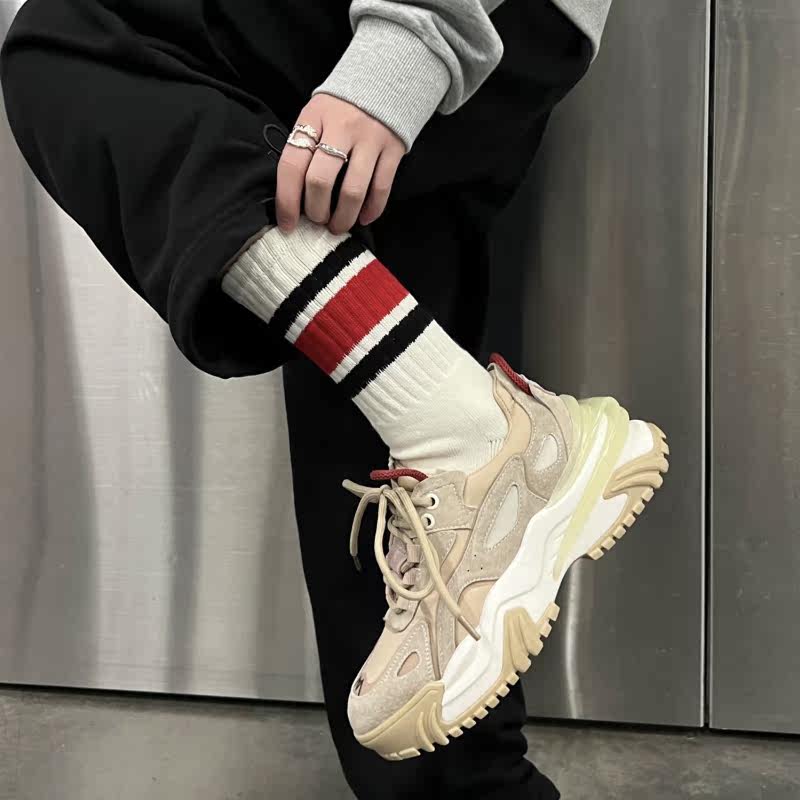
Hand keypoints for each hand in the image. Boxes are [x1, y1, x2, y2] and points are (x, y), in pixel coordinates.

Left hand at [276, 94, 404, 234]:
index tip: (287, 223)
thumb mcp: (316, 114)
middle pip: (320, 181)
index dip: (287, 201)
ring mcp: (370, 139)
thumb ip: (306, 148)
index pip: (292, 165)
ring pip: (352, 191)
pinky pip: (381, 188)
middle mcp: (341, 128)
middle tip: (318, 220)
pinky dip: (371, 210)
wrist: (387, 78)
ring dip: (343, 217)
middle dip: (316, 211)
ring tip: (338, 226)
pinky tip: (364, 217)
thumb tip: (297, 197)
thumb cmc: (343, 106)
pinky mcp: (393, 149)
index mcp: (314, 118)